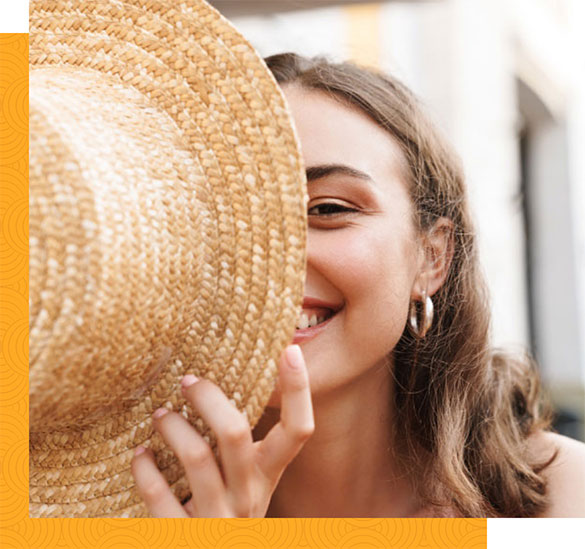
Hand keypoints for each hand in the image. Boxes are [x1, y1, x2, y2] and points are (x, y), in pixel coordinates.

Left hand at [131, 344, 313, 516]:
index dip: (299, 390)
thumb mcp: (249, 482)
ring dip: (172, 427)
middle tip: (188, 381)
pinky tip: (139, 456)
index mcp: (270, 475)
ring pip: (197, 458)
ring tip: (159, 414)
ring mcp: (218, 518)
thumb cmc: (230, 512)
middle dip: (209, 398)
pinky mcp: (184, 537)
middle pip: (235, 433)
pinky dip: (145, 470)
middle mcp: (250, 495)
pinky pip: (159, 496)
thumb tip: (228, 383)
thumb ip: (244, 445)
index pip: (299, 430)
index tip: (290, 349)